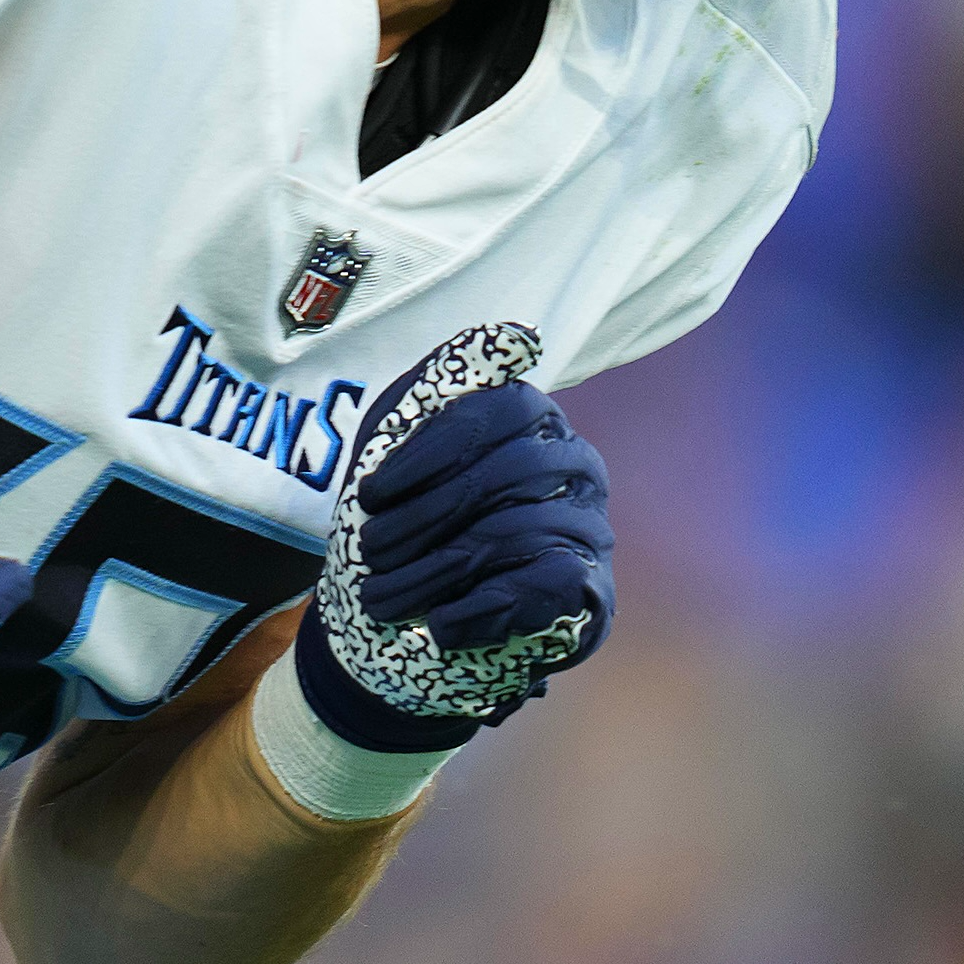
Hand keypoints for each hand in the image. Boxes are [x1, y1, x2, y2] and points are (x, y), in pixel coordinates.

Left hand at [295, 324, 614, 752]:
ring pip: (515, 532)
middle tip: (369, 552)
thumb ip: (435, 385)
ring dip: (433, 572)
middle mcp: (574, 464)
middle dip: (424, 518)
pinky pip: (543, 586)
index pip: (498, 410)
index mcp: (533, 419)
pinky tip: (438, 625)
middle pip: (506, 472)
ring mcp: (590, 526)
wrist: (411, 624)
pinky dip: (478, 609)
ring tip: (382, 598)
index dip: (430, 451)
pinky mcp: (594, 592)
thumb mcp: (397, 448)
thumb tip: (518, 338)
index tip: (371, 495)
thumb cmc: (404, 521)